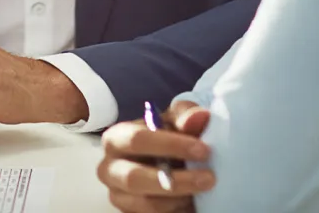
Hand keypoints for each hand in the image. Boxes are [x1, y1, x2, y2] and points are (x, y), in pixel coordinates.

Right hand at [98, 101, 214, 211]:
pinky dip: (177, 210)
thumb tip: (199, 117)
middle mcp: (109, 169)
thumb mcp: (175, 122)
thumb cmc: (167, 138)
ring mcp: (118, 196)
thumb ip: (186, 117)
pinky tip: (192, 202)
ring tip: (201, 191)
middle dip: (176, 180)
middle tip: (209, 178)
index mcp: (115, 139)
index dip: (171, 145)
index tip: (203, 150)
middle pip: (135, 178)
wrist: (165, 163)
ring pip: (147, 204)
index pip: (137, 140)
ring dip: (178, 199)